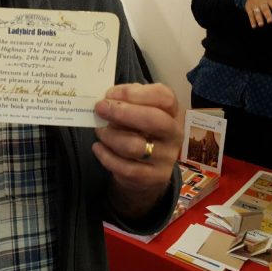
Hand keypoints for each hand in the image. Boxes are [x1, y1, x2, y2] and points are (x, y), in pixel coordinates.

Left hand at [93, 83, 183, 217]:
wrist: (145, 170)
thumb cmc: (137, 131)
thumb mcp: (136, 112)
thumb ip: (125, 102)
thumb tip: (107, 99)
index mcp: (171, 112)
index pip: (165, 97)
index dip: (137, 93)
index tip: (111, 93)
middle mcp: (173, 134)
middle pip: (153, 120)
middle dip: (122, 112)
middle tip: (100, 108)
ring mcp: (166, 158)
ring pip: (135, 146)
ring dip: (110, 136)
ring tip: (99, 131)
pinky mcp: (153, 177)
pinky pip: (125, 168)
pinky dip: (106, 156)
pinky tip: (97, 147)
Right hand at [245, 0, 271, 27]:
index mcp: (270, 0)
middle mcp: (262, 2)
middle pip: (265, 9)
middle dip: (267, 15)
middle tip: (269, 21)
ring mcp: (255, 5)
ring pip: (257, 12)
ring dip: (259, 19)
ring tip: (261, 25)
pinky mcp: (249, 8)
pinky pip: (250, 15)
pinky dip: (252, 21)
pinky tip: (254, 26)